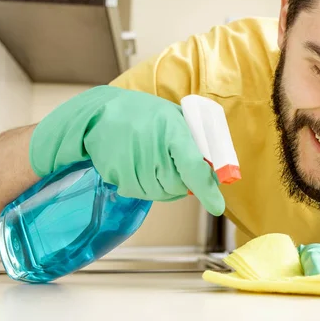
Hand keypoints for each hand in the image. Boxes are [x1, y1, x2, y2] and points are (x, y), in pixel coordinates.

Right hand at [29, 85, 224, 215]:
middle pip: (178, 187)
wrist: (102, 114)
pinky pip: (140, 193)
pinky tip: (139, 166)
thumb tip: (214, 171)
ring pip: (160, 194)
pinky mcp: (117, 176)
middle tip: (173, 164)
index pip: (194, 168)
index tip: (217, 206)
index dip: (207, 190)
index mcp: (173, 133)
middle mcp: (153, 150)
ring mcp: (133, 164)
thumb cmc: (146, 115)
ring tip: (154, 161)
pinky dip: (144, 186)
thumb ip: (195, 142)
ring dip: (163, 185)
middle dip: (182, 183)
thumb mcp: (175, 118)